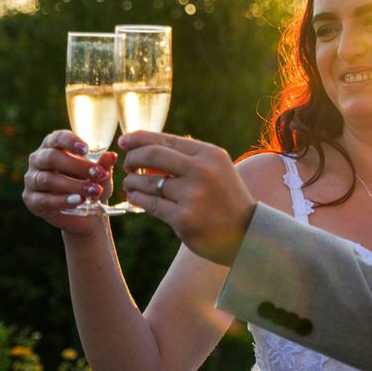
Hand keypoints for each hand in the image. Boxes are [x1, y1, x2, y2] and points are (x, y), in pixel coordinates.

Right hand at [23, 130, 116, 236]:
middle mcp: (38, 160)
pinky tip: (78, 201)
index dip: (70, 141)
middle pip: (52, 157)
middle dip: (77, 166)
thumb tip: (111, 156)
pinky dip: (62, 200)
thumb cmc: (90, 184)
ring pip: (47, 179)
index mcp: (53, 146)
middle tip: (98, 174)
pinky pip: (44, 199)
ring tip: (93, 191)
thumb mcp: (100, 176)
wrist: (85, 213)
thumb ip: (103, 166)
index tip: (87, 149)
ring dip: (73, 185)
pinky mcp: (31, 200)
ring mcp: (32, 179)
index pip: (57, 138)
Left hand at [117, 131, 255, 266]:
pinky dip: (137, 198)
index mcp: (210, 154)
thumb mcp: (216, 169)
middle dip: (132, 158)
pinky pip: (150, 204)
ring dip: (132, 181)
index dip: (140, 138)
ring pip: (147, 181)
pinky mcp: (184, 218)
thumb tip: (146, 147)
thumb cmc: (225, 198)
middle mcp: (202, 170)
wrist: (247, 233)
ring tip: (131, 184)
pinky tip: (135, 197)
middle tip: (127, 165)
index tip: (124, 141)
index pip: (166, 140)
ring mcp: (193, 195)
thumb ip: (187, 158)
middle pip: (152, 155)